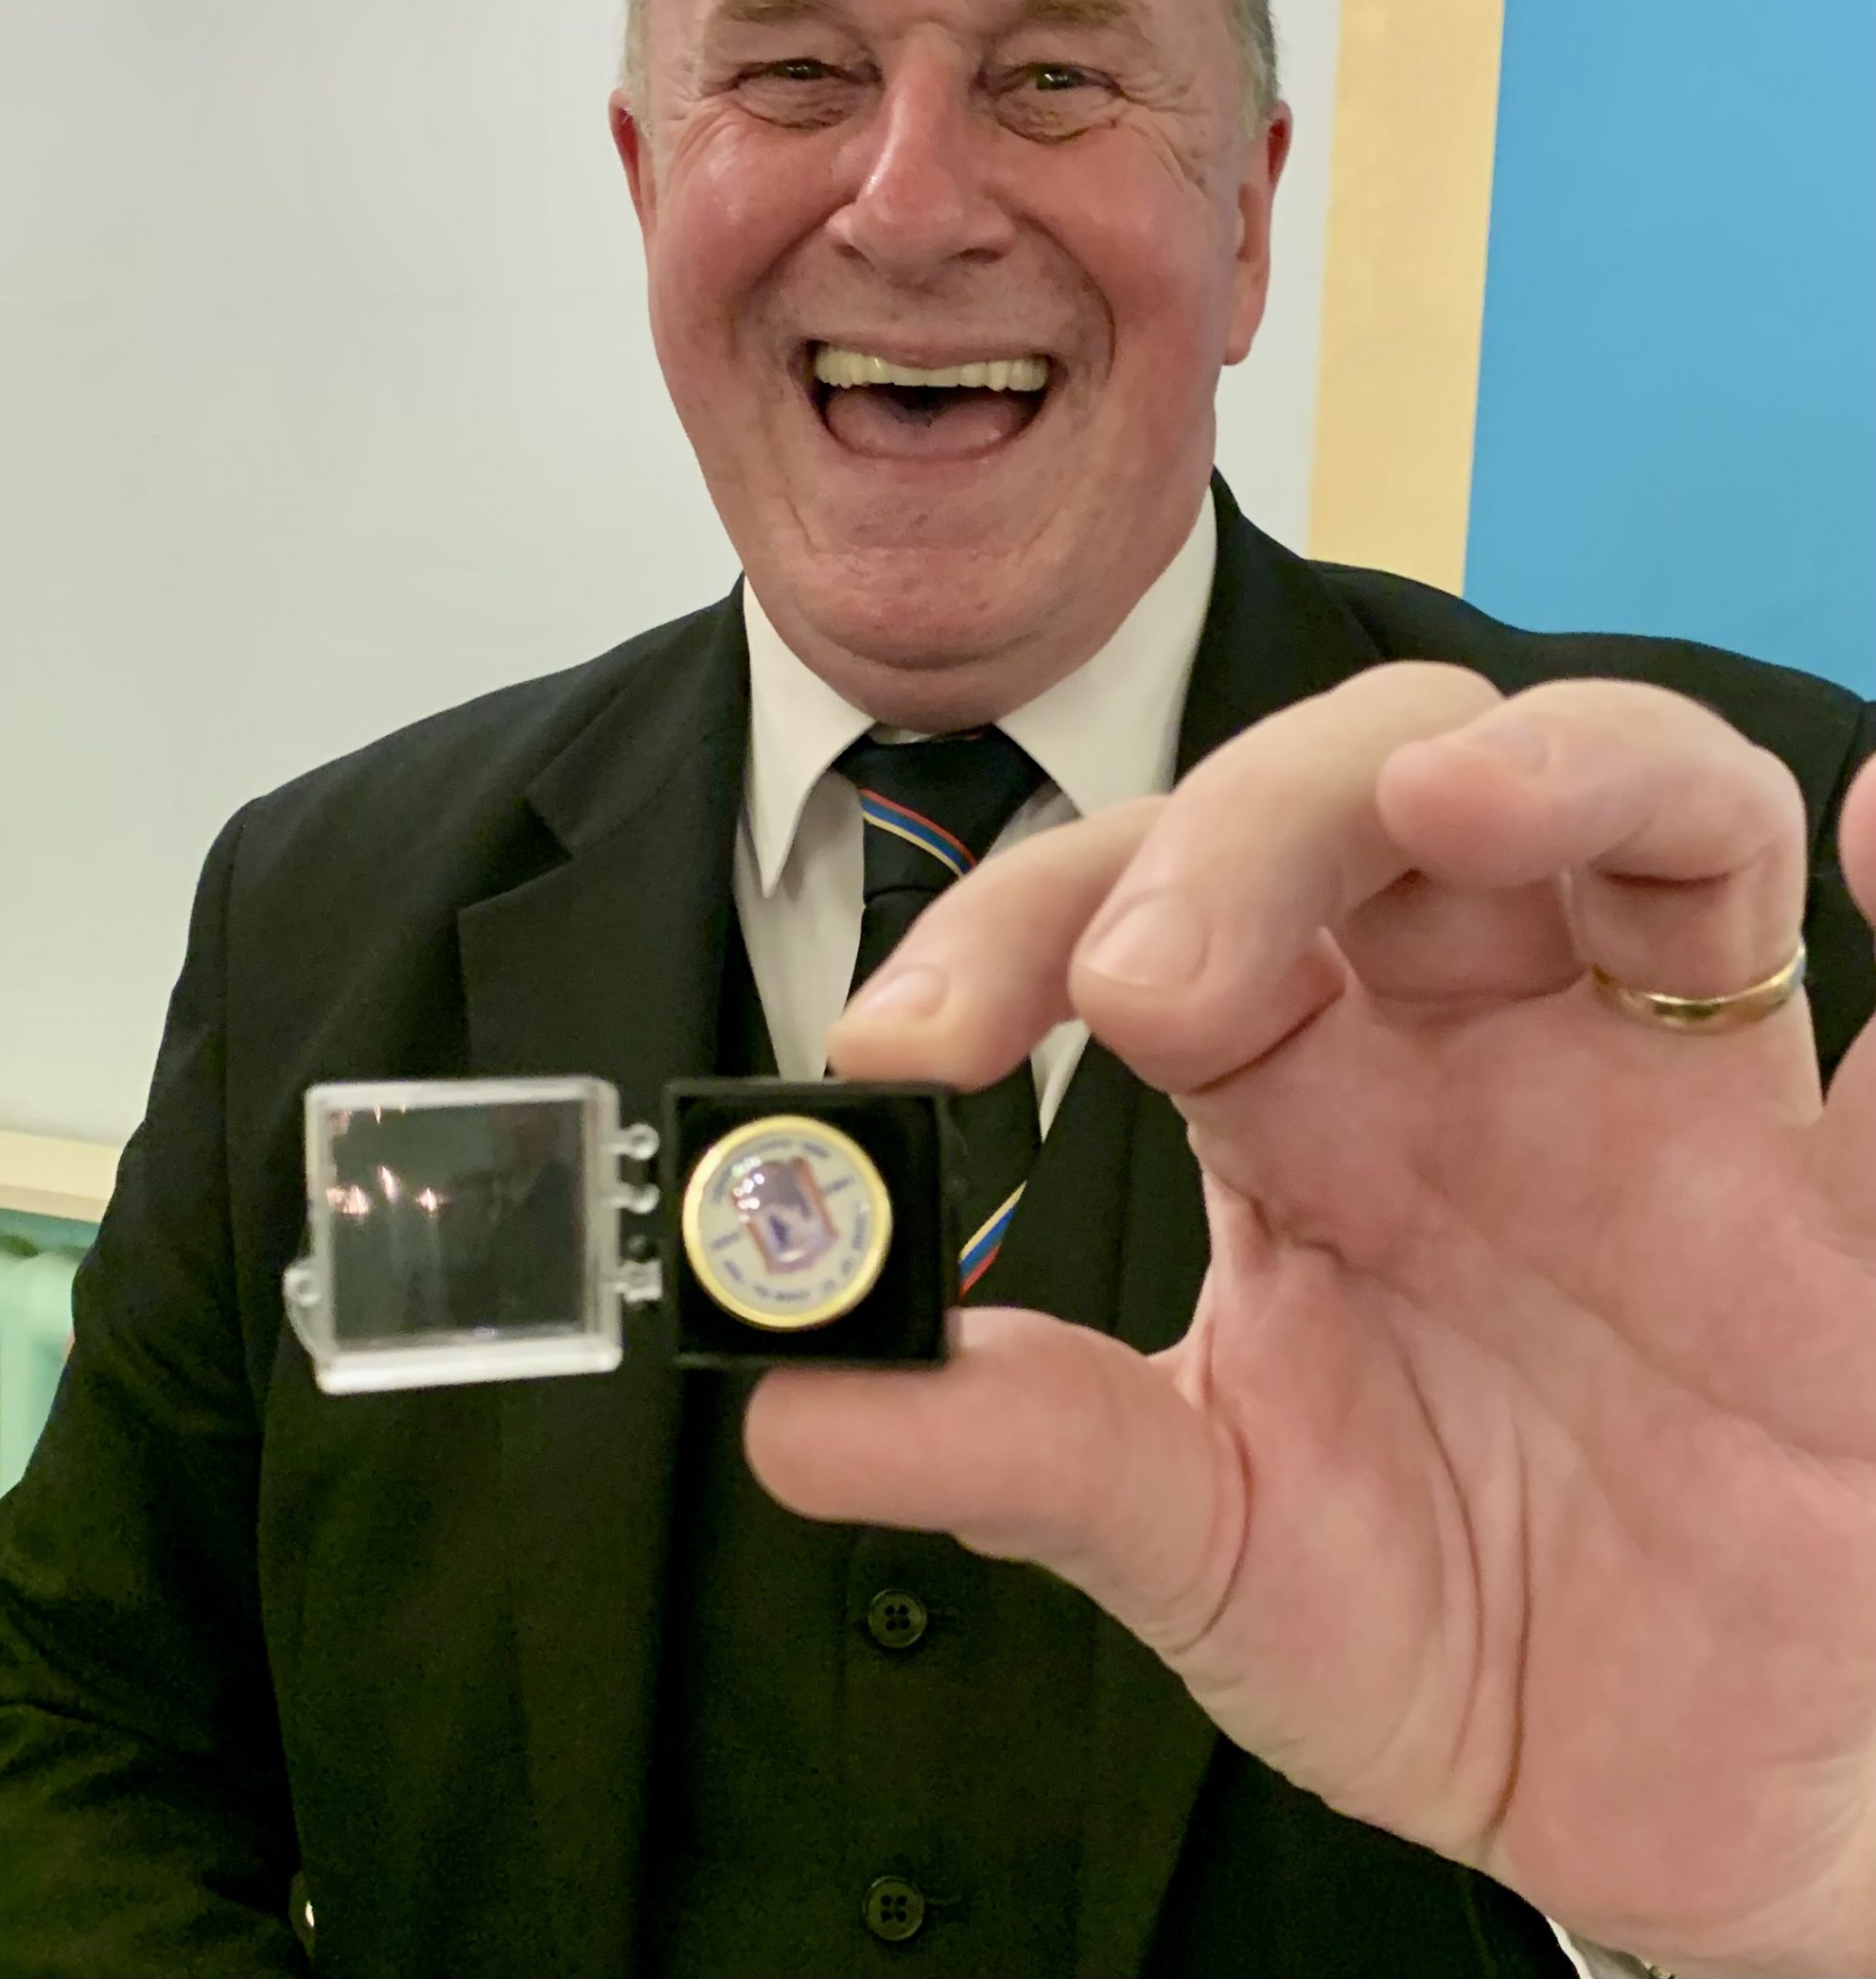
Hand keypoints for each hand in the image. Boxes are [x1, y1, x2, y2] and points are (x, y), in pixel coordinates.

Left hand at [745, 665, 1875, 1978]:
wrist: (1677, 1797)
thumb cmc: (1456, 1627)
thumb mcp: (1213, 1546)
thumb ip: (1031, 1456)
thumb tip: (791, 1407)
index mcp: (1301, 1105)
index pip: (1141, 910)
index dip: (1013, 930)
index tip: (900, 1049)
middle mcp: (1476, 1045)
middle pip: (1367, 799)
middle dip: (1244, 834)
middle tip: (1145, 986)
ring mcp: (1671, 1087)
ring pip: (1631, 812)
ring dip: (1550, 765)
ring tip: (1451, 799)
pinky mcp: (1842, 1191)